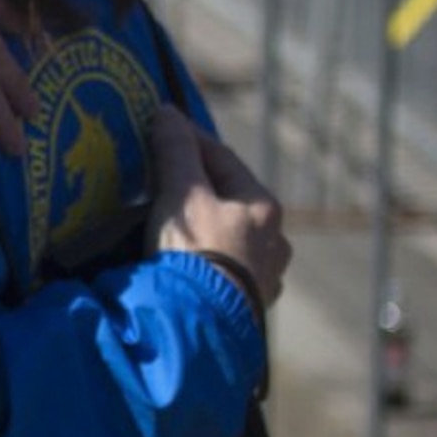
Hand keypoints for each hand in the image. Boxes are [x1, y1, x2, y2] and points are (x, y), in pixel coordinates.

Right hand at [149, 106, 289, 311]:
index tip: (161, 131)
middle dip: (203, 187)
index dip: (189, 140)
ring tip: (182, 229)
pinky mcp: (252, 305)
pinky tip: (199, 267)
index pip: (222, 158)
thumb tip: (167, 111)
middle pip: (234, 199)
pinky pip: (233, 271)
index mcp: (263, 206)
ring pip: (238, 238)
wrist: (202, 325)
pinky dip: (215, 261)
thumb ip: (175, 151)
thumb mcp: (181, 194)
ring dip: (214, 228)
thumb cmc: (194, 252)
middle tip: (166, 181)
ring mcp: (267, 275)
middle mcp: (275, 239)